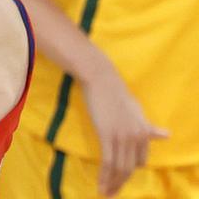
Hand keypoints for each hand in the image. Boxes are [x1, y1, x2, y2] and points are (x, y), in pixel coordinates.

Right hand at [81, 71, 168, 195]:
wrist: (101, 80)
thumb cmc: (116, 93)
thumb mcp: (137, 111)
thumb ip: (148, 127)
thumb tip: (167, 135)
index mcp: (144, 132)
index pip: (140, 160)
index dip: (129, 171)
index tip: (118, 179)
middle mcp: (136, 137)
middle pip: (130, 168)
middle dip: (121, 183)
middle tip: (111, 194)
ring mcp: (122, 136)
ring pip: (119, 167)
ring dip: (111, 183)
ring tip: (105, 193)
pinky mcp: (107, 135)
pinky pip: (108, 161)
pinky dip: (104, 175)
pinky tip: (100, 183)